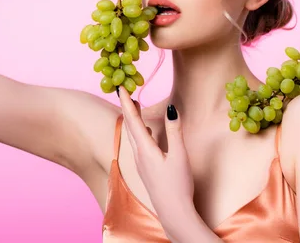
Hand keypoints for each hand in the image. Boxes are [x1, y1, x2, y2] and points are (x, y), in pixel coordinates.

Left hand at [117, 86, 194, 233]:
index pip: (132, 120)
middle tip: (124, 91)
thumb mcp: (179, 155)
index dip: (126, 102)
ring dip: (132, 119)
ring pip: (133, 135)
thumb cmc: (178, 185)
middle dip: (127, 108)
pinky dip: (138, 132)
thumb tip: (171, 109)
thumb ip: (174, 131)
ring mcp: (141, 162)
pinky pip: (138, 144)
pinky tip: (145, 132)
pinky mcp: (146, 168)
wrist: (173, 212)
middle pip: (129, 126)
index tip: (120, 87)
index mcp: (145, 148)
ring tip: (134, 106)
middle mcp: (139, 154)